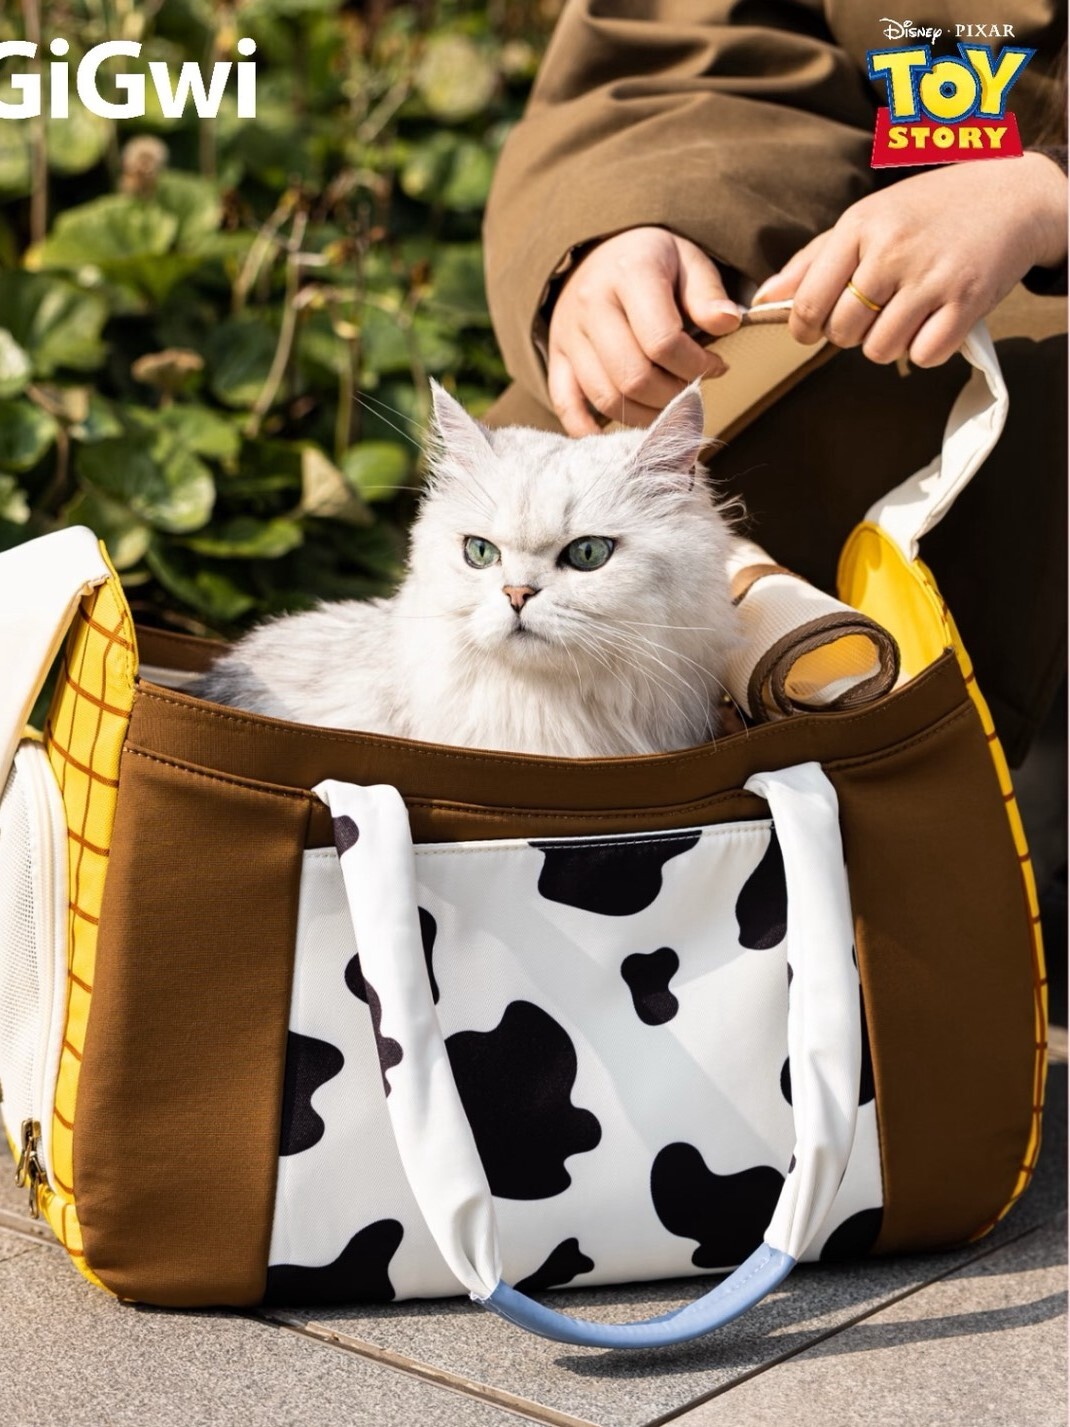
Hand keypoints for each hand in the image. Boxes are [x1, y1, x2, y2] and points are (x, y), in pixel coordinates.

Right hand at [547, 227, 741, 434]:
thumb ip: (708, 293)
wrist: (597, 255)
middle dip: (673, 396)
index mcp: (629, 274)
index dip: (696, 366)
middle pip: (633, 377)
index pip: (662, 341)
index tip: (717, 366)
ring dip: (646, 416)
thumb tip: (728, 324)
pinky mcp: (557, 359)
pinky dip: (591, 430)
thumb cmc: (653, 262)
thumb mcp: (687, 260)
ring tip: (669, 406)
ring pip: (606, 398)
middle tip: (692, 391)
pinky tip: (622, 433)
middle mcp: (592, 305)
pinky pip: (566, 405)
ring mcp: (569, 336)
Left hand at [754, 154, 1067, 366]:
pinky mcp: (966, 302)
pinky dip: (925, 349)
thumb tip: (764, 299)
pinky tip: (934, 322)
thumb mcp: (868, 219)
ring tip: (907, 312)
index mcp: (860, 227)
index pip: (808, 302)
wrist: (1012, 195)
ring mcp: (931, 277)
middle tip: (873, 312)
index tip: (811, 329)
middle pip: (842, 332)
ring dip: (887, 343)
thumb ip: (813, 260)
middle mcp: (892, 251)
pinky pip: (922, 356)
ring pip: (879, 349)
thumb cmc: (928, 211)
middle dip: (849, 334)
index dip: (803, 328)